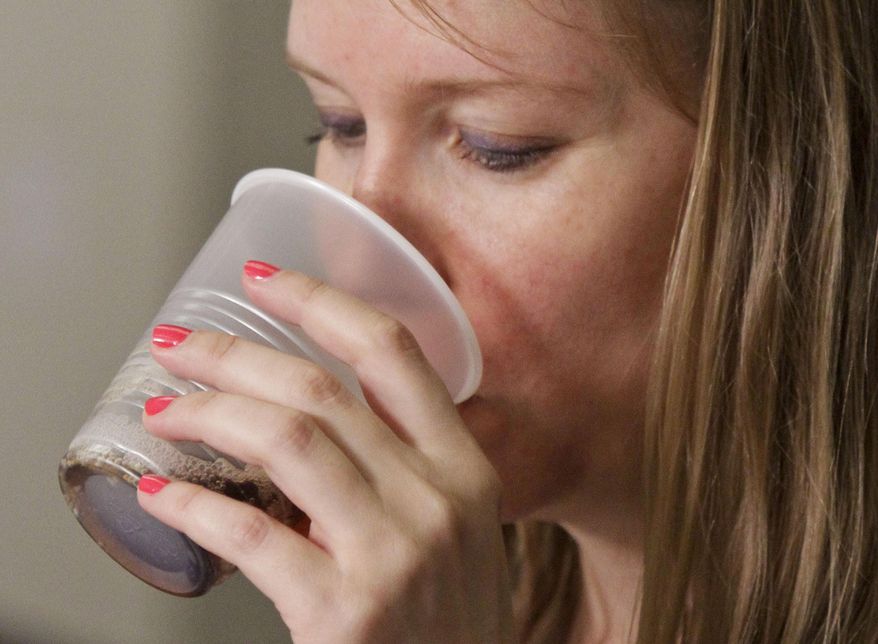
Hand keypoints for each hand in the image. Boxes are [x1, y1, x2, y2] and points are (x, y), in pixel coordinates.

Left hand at [137, 263, 513, 642]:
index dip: (322, 302)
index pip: (392, 353)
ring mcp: (393, 553)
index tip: (266, 278)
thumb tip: (304, 414)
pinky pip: (253, 535)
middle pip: (319, 389)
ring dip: (208, 413)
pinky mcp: (346, 611)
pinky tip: (161, 496)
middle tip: (182, 344)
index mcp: (464, 466)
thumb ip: (403, 466)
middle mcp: (434, 497)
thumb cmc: (447, 617)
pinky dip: (194, 506)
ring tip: (166, 408)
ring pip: (285, 440)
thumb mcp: (454, 527)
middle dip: (234, 354)